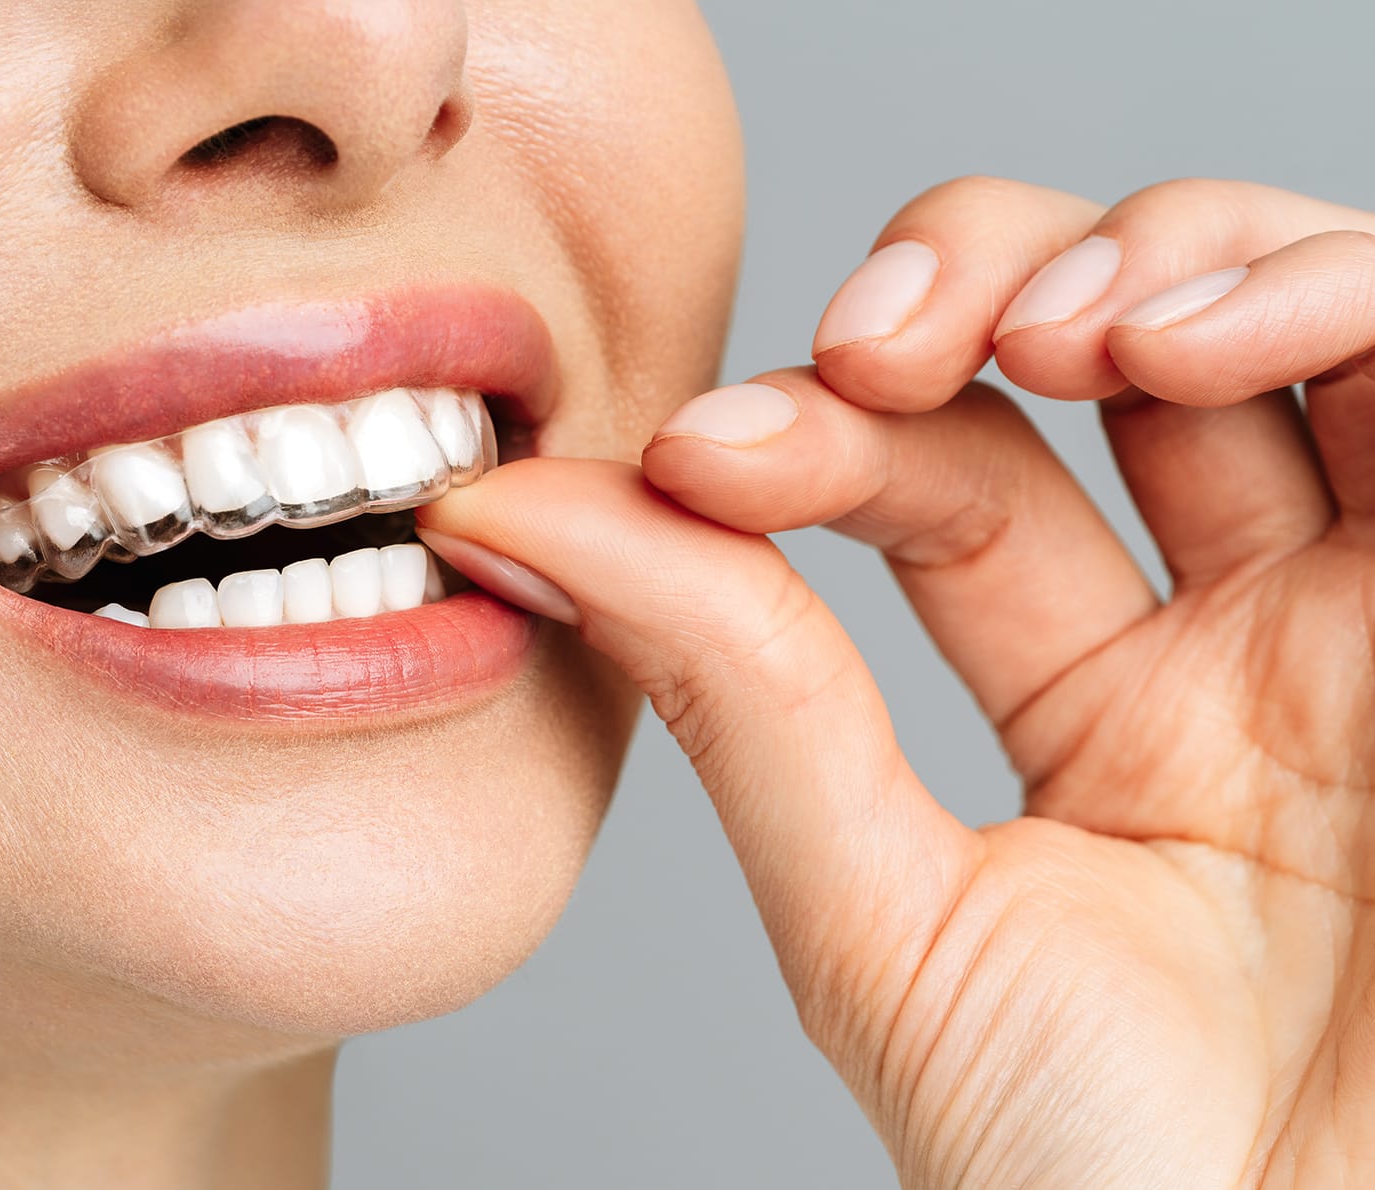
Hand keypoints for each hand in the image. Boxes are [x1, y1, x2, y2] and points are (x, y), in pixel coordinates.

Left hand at [418, 176, 1374, 1186]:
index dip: (824, 423)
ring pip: (1282, 312)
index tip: (693, 455)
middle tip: (877, 346)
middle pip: (1118, 337)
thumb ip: (732, 695)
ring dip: (1161, 257)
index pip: (952, 469)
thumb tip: (510, 521)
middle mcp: (1254, 633)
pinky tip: (1193, 340)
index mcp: (1107, 704)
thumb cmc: (1100, 1168)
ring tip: (1068, 336)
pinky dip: (1321, 298)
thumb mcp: (882, 914)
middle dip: (985, 279)